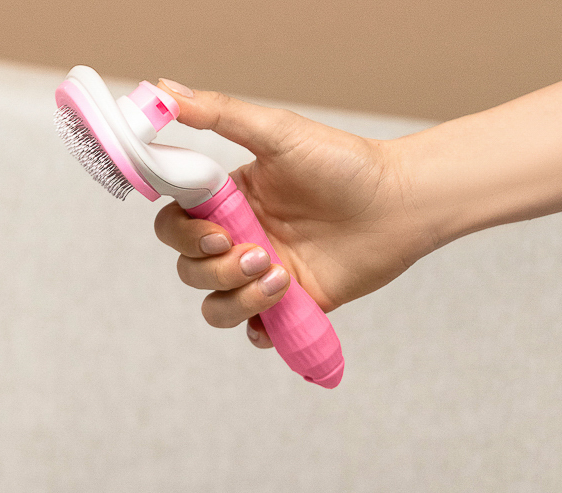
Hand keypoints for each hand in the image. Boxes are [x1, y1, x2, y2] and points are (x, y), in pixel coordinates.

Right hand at [154, 81, 434, 347]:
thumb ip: (219, 114)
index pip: (175, 227)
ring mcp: (261, 276)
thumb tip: (162, 91)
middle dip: (217, 269)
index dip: (184, 236)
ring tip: (280, 278)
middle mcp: (239, 240)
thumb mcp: (278, 133)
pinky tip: (282, 305)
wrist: (399, 204)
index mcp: (229, 202)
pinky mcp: (289, 305)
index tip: (215, 232)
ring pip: (216, 307)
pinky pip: (255, 332)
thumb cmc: (345, 164)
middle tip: (260, 252)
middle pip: (190, 270)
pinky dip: (260, 329)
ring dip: (238, 299)